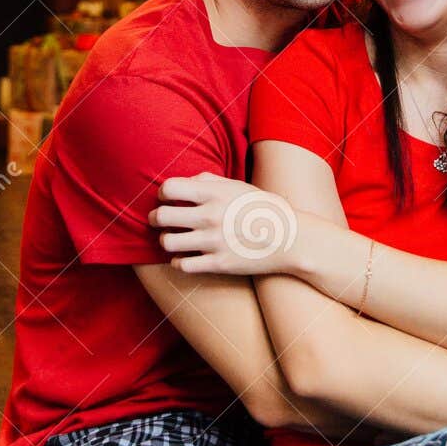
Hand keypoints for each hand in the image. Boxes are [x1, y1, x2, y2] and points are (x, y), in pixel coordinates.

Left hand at [150, 173, 299, 274]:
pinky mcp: (218, 264)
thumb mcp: (239, 187)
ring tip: (173, 239)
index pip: (168, 187)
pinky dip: (178, 261)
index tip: (168, 198)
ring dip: (166, 240)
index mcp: (215, 193)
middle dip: (155, 218)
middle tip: (159, 220)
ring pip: (167, 242)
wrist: (292, 240)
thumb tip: (185, 182)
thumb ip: (209, 181)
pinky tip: (185, 256)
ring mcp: (213, 241)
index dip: (163, 193)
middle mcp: (211, 216)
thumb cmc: (264, 210)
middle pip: (161, 216)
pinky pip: (181, 264)